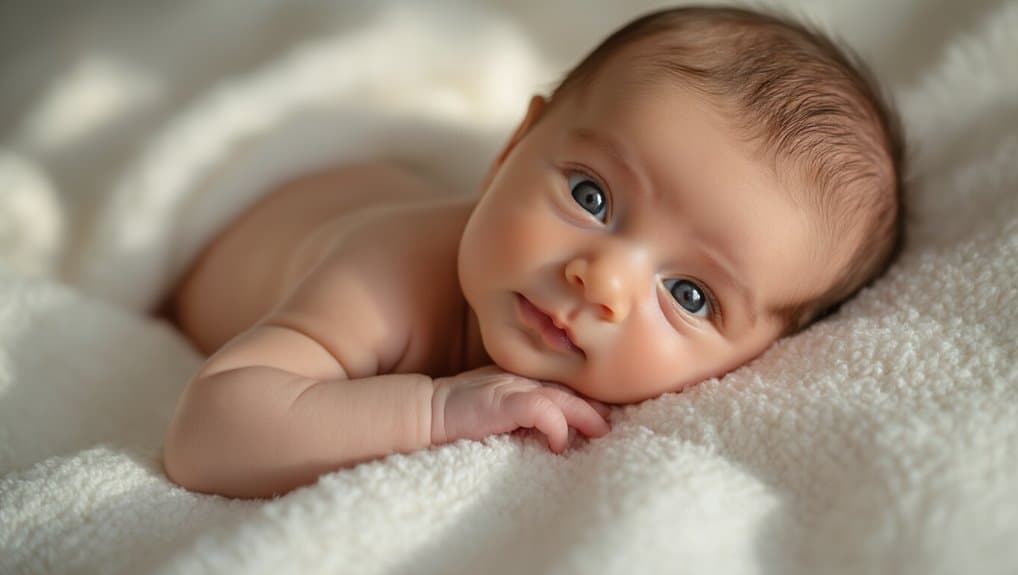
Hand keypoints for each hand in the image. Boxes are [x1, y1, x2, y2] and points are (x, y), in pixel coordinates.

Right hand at [431, 365, 610, 452]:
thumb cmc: (458, 415)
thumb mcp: (496, 408)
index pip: (561, 381)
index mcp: (519, 376)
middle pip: (567, 387)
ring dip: (585, 415)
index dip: (585, 397)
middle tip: (612, 422)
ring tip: (601, 432)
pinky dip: (557, 426)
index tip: (604, 413)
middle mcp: (519, 376)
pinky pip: (542, 410)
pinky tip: (559, 444)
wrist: (424, 411)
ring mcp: (512, 386)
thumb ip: (521, 410)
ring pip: (562, 396)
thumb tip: (553, 432)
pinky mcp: (503, 402)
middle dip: (594, 405)